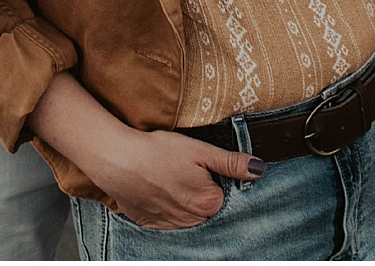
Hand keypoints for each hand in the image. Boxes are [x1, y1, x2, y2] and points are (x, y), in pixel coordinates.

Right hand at [88, 126, 265, 229]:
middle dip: (197, 190)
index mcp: (209, 203)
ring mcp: (170, 225)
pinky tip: (154, 188)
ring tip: (165, 178)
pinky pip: (165, 218)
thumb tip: (259, 169)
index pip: (223, 193)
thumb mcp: (198, 149)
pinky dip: (163, 206)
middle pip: (205, 206)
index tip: (196, 165)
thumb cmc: (156, 151)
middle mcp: (193, 220)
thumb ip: (230, 162)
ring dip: (181, 201)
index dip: (212, 176)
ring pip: (186, 214)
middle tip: (178, 170)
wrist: (115, 159)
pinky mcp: (150, 223)